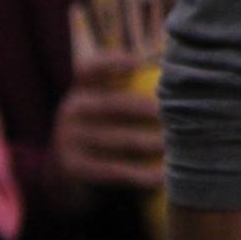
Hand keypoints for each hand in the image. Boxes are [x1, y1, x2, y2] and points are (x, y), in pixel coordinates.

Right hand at [46, 51, 164, 199]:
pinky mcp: (73, 167)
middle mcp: (70, 111)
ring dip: (149, 144)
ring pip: (118, 140)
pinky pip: (113, 170)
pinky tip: (161, 177)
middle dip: (146, 109)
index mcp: (80, 90)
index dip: (113, 62)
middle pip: (112, 105)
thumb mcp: (103, 107)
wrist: (66, 174)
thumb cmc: (101, 132)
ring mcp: (68, 140)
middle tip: (174, 115)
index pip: (91, 68)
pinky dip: (140, 175)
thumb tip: (172, 68)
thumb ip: (127, 90)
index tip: (140, 63)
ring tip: (174, 146)